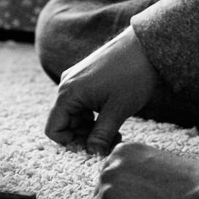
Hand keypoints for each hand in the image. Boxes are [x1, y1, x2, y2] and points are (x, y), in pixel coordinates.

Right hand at [45, 26, 158, 153]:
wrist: (144, 45)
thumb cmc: (132, 75)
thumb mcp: (117, 110)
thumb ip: (101, 134)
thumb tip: (93, 153)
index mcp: (69, 93)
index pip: (54, 129)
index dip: (71, 144)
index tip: (94, 148)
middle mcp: (67, 85)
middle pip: (64, 123)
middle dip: (84, 137)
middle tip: (110, 142)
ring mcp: (76, 79)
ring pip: (74, 114)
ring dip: (91, 127)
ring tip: (115, 132)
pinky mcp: (86, 76)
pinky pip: (82, 102)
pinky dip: (93, 114)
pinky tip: (112, 116)